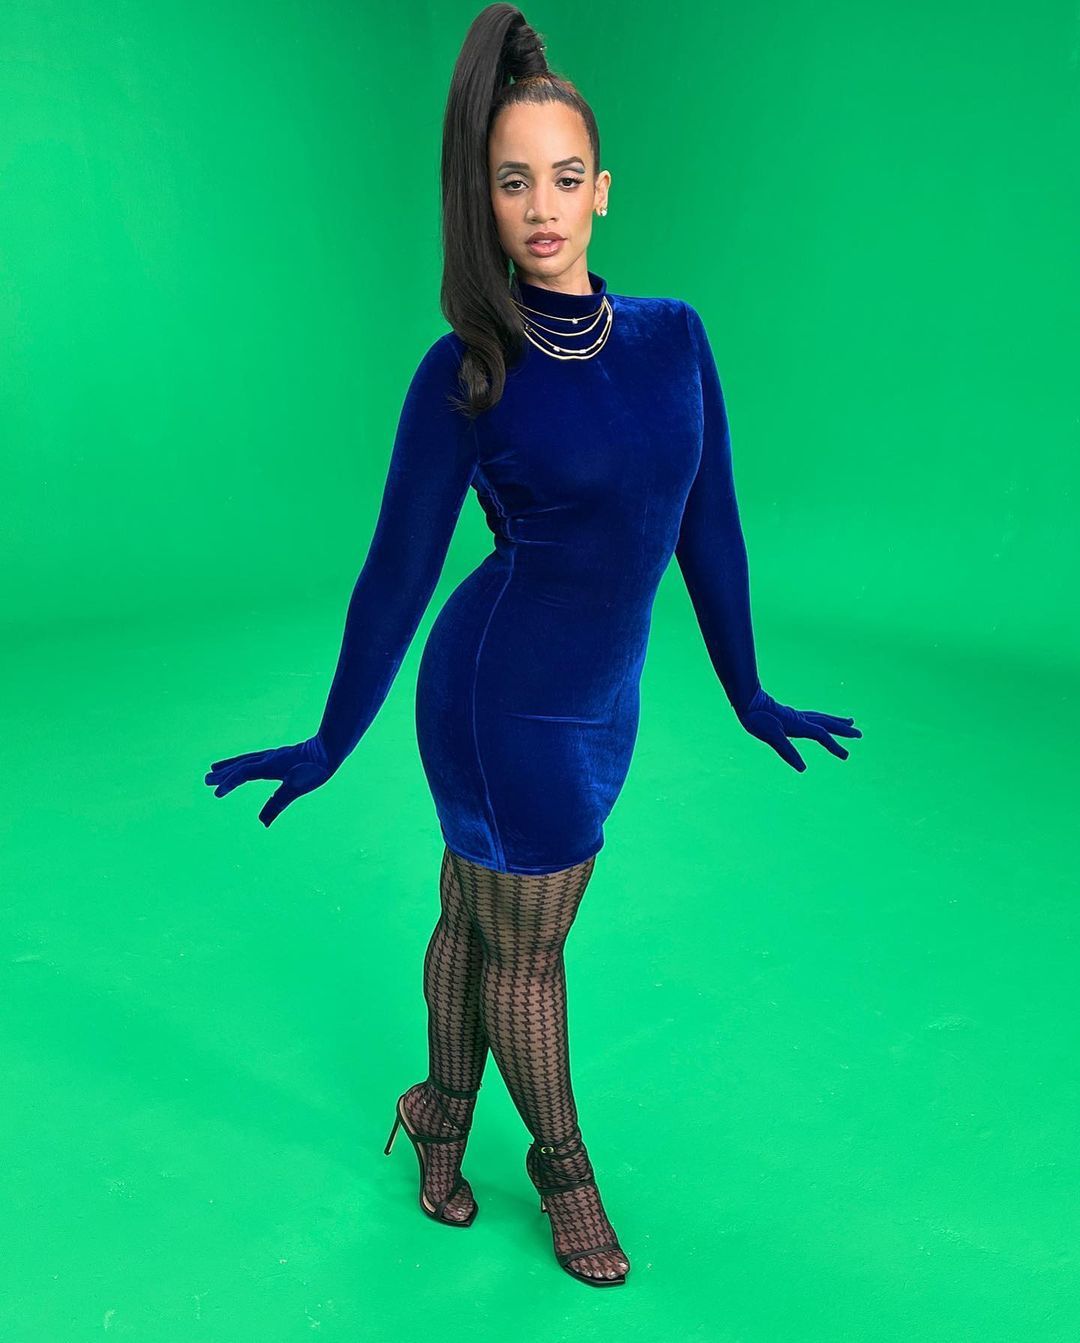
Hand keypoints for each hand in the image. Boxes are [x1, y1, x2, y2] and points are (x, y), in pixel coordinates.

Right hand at [203, 736, 333, 826]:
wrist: (330, 748)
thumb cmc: (314, 769)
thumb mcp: (296, 788)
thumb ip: (277, 804)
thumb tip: (262, 823)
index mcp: (268, 765)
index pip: (242, 774)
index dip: (228, 783)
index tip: (215, 794)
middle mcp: (268, 758)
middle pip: (240, 765)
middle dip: (223, 773)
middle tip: (205, 780)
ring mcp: (274, 755)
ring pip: (246, 760)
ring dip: (230, 765)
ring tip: (215, 768)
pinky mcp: (280, 755)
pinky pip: (255, 758)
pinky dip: (245, 762)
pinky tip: (247, 765)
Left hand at [736, 686, 861, 771]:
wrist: (747, 700)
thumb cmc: (757, 718)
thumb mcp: (771, 737)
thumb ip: (787, 752)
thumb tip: (803, 769)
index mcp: (800, 725)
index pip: (822, 736)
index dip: (835, 746)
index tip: (846, 756)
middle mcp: (801, 719)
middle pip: (827, 724)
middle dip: (843, 730)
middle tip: (859, 734)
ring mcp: (797, 715)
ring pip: (822, 718)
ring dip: (836, 721)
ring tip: (849, 721)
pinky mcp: (790, 714)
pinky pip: (813, 717)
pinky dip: (822, 719)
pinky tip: (820, 721)